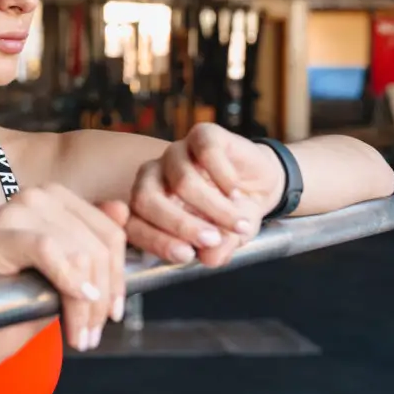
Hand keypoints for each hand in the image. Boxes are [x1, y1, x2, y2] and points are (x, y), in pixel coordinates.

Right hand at [0, 184, 129, 362]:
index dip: (118, 274)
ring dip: (84, 304)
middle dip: (101, 297)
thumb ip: (96, 240)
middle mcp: (32, 196)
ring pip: (76, 253)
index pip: (108, 231)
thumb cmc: (28, 299)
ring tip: (80, 334)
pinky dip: (66, 280)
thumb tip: (122, 211)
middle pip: (94, 246)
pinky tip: (71, 306)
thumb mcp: (74, 272)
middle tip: (95, 332)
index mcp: (55, 198)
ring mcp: (8, 213)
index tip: (115, 310)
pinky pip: (45, 249)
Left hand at [127, 123, 285, 267]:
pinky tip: (237, 192)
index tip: (185, 255)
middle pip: (147, 198)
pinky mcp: (201, 134)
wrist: (260, 184)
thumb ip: (215, 249)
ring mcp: (176, 152)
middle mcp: (154, 176)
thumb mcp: (226, 239)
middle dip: (180, 225)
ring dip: (215, 207)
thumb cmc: (230, 214)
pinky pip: (206, 153)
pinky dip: (224, 178)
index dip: (154, 240)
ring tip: (239, 224)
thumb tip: (209, 258)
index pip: (133, 223)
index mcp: (148, 205)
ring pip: (182, 180)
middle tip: (210, 240)